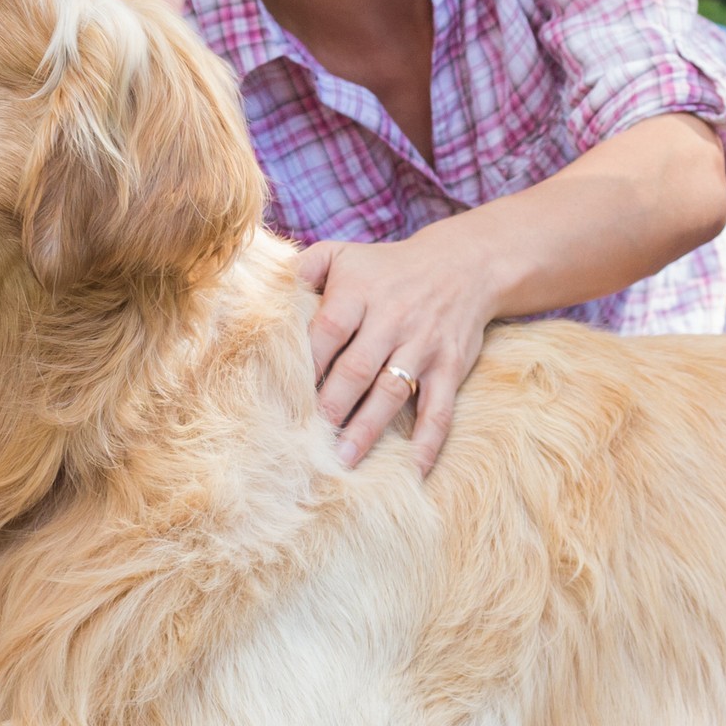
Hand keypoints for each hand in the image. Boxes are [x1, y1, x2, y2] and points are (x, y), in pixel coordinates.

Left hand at [296, 236, 499, 473]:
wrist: (463, 265)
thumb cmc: (386, 268)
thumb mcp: (343, 254)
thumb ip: (302, 270)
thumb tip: (262, 294)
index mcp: (360, 291)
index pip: (328, 329)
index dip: (306, 363)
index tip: (281, 395)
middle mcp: (392, 318)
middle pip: (356, 367)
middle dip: (330, 405)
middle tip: (306, 439)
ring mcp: (423, 345)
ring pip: (392, 393)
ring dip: (367, 429)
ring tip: (342, 460)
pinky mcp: (450, 367)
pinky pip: (440, 410)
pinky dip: (428, 442)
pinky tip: (412, 470)